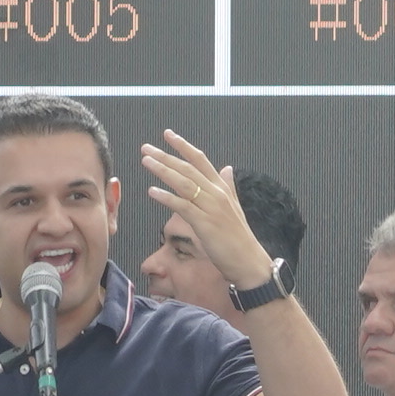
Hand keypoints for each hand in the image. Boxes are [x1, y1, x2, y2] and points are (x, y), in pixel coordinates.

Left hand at [139, 130, 273, 290]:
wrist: (248, 260)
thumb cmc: (238, 238)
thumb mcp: (234, 206)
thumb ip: (228, 185)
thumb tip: (227, 168)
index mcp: (222, 188)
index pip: (200, 160)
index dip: (183, 146)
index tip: (168, 135)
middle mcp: (216, 193)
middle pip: (188, 168)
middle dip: (166, 156)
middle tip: (146, 147)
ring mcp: (210, 207)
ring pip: (183, 183)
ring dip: (163, 171)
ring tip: (146, 161)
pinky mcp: (204, 223)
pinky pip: (182, 205)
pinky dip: (166, 197)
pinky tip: (152, 191)